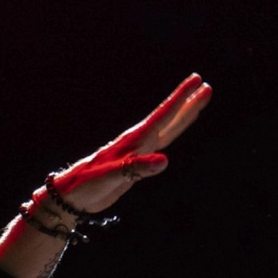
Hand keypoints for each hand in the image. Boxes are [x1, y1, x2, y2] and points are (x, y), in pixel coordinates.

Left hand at [47, 73, 213, 213]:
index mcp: (134, 141)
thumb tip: (164, 161)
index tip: (197, 81)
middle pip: (168, 119)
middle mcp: (138, 142)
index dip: (181, 99)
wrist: (71, 196)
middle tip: (205, 85)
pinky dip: (171, 135)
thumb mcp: (112, 177)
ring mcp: (137, 152)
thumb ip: (137, 168)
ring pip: (166, 130)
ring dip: (183, 116)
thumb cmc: (87, 184)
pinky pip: (159, 146)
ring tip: (199, 102)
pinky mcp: (135, 164)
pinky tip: (175, 130)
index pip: (163, 115)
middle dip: (188, 104)